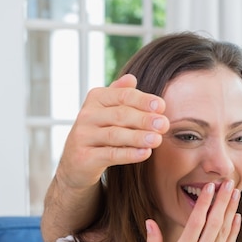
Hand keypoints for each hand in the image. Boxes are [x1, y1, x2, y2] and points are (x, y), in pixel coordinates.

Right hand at [56, 74, 168, 190]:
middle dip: (144, 119)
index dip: (143, 100)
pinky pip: (110, 155)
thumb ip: (120, 95)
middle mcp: (87, 115)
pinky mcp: (84, 158)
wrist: (77, 163)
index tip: (162, 106)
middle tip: (164, 124)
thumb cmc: (99, 133)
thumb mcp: (108, 111)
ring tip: (157, 140)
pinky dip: (129, 154)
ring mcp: (83, 136)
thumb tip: (131, 78)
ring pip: (115, 135)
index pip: (122, 96)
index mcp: (96, 99)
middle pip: (120, 115)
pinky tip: (145, 153)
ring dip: (138, 137)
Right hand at [144, 180, 241, 241]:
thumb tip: (150, 221)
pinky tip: (237, 217)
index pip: (196, 222)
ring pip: (225, 232)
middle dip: (222, 201)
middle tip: (228, 183)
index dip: (204, 203)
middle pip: (215, 223)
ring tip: (235, 194)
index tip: (209, 187)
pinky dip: (234, 230)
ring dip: (231, 211)